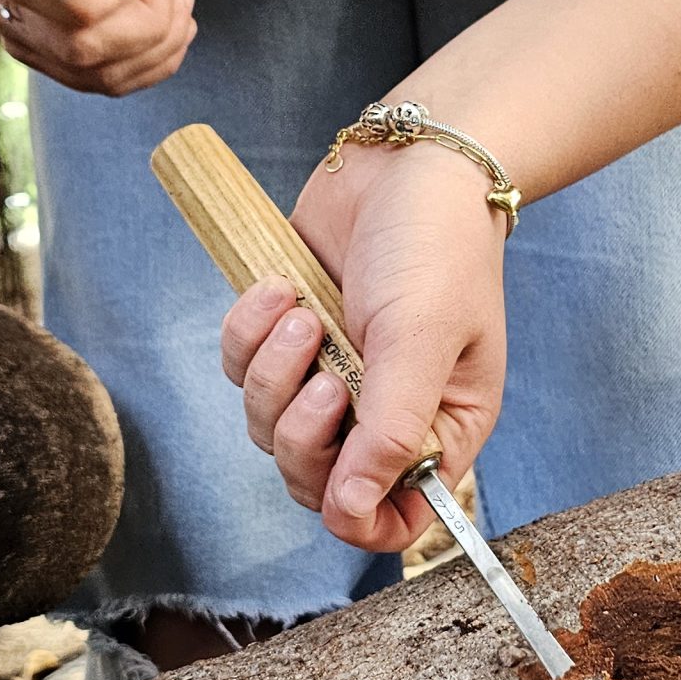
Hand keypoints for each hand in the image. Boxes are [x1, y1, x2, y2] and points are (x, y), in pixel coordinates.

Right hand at [0, 0, 203, 96]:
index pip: (61, 2)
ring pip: (94, 73)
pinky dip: (150, 66)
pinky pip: (101, 82)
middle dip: (149, 28)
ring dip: (157, 48)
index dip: (115, 3)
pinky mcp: (47, 57)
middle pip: (79, 49)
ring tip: (179, 7)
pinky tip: (173, 33)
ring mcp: (20, 32)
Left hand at [217, 144, 506, 552]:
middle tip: (324, 373)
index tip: (336, 481)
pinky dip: (250, 332)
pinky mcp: (288, 337)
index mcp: (439, 428)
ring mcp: (333, 376)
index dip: (357, 519)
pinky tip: (281, 287)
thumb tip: (354, 514)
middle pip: (314, 480)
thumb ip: (389, 430)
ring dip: (274, 371)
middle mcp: (383, 414)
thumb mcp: (421, 339)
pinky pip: (241, 369)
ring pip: (268, 428)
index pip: (393, 518)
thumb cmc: (438, 244)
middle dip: (302, 432)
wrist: (407, 160)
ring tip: (302, 311)